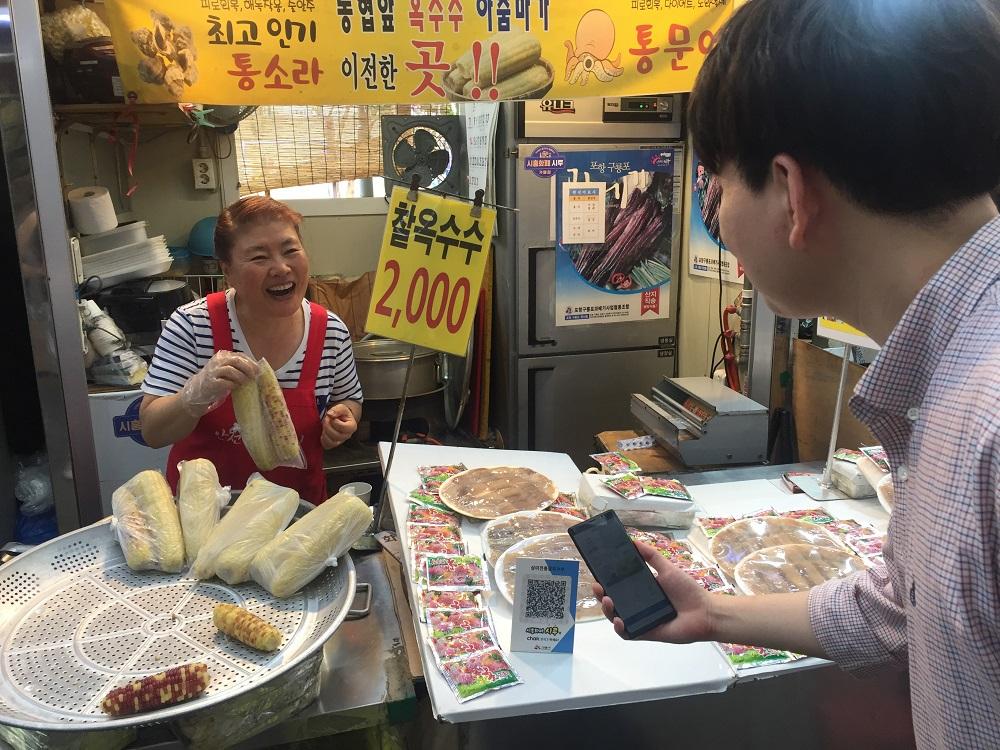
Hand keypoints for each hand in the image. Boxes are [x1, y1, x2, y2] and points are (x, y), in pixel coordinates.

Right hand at [178, 350, 258, 417]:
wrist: (197, 390)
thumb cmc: (216, 380)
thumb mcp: (226, 369)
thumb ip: (238, 367)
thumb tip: (257, 370)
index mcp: (223, 356)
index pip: (240, 355)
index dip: (251, 362)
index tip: (258, 370)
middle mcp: (217, 361)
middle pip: (236, 361)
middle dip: (248, 368)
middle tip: (255, 376)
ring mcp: (213, 371)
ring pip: (231, 370)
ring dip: (241, 377)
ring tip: (245, 382)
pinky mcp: (211, 383)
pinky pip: (225, 382)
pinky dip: (233, 384)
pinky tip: (236, 387)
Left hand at [321, 402, 357, 449]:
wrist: (339, 419)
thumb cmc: (342, 414)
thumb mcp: (341, 408)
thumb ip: (337, 410)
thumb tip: (330, 414)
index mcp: (352, 427)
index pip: (343, 427)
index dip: (335, 421)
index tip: (332, 416)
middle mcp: (347, 436)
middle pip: (337, 436)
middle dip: (328, 426)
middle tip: (326, 420)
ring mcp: (340, 441)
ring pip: (331, 442)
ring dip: (325, 433)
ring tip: (325, 426)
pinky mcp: (333, 444)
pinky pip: (326, 445)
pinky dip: (323, 439)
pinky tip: (323, 432)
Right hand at [594, 540, 716, 643]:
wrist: (704, 612)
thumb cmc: (687, 590)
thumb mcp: (667, 569)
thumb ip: (651, 556)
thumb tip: (633, 540)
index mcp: (641, 590)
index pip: (618, 586)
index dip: (606, 581)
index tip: (597, 573)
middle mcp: (638, 605)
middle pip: (612, 602)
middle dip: (601, 595)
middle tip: (597, 586)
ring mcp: (640, 620)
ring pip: (616, 618)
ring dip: (607, 610)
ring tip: (607, 600)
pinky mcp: (645, 633)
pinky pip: (627, 634)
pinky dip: (620, 629)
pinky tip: (619, 620)